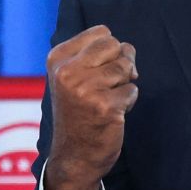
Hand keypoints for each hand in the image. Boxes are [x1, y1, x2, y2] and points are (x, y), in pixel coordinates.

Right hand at [43, 25, 138, 189]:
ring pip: (126, 67)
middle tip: (106, 86)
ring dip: (124, 85)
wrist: (74, 157)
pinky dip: (128, 102)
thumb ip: (97, 56)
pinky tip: (112, 115)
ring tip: (107, 101)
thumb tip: (129, 49)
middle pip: (116, 45)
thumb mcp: (75, 78)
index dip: (109, 51)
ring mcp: (85, 89)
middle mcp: (67, 72)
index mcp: (58, 59)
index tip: (96, 72)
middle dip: (120, 63)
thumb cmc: (79, 113)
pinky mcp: (105, 107)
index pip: (102, 32)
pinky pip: (133, 90)